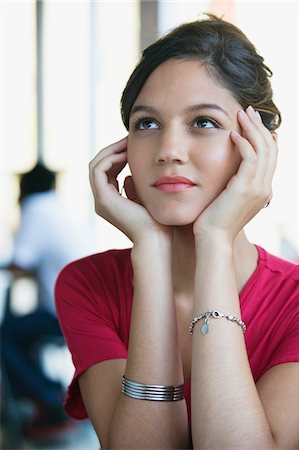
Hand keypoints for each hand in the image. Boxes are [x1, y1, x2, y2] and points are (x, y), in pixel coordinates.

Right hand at [89, 137, 170, 243]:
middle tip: (127, 139)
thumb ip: (135, 186)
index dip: (117, 155)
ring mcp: (100, 201)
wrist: (156, 237)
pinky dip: (110, 159)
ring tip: (126, 144)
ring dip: (110, 152)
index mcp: (110, 201)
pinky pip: (98, 170)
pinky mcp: (103, 199)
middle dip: (112, 150)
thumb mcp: (144, 198)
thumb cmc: (156, 220)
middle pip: (98, 166)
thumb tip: (129, 175)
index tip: (131, 145)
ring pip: (95, 166)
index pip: (107, 171)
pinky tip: (126, 155)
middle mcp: (102, 201)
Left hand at [193, 106, 277, 241]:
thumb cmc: (214, 220)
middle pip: (270, 149)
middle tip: (249, 111)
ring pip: (263, 150)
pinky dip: (243, 143)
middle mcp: (264, 188)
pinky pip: (250, 158)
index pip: (270, 157)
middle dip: (260, 127)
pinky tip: (232, 133)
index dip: (264, 136)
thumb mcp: (228, 199)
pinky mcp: (245, 188)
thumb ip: (234, 184)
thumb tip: (230, 172)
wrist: (212, 239)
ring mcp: (257, 188)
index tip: (252, 122)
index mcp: (263, 190)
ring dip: (253, 129)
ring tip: (241, 115)